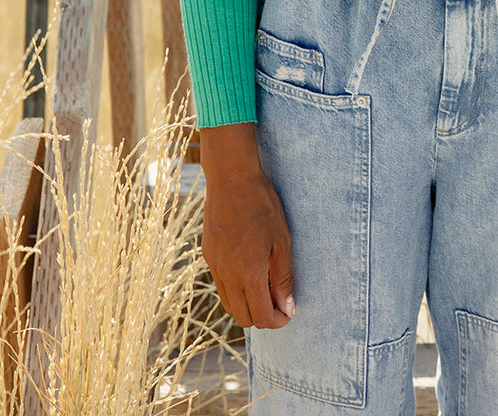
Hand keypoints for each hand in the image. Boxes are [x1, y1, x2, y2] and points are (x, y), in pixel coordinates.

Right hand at [199, 123, 294, 328]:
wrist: (231, 177)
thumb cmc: (262, 205)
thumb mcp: (281, 240)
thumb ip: (283, 277)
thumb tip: (287, 308)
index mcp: (247, 272)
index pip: (260, 316)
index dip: (277, 321)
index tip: (289, 313)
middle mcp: (227, 274)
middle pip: (243, 317)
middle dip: (263, 317)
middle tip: (280, 302)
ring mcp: (214, 265)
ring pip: (230, 303)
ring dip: (248, 305)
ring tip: (267, 286)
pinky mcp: (208, 254)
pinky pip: (221, 285)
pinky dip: (236, 289)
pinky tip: (251, 270)